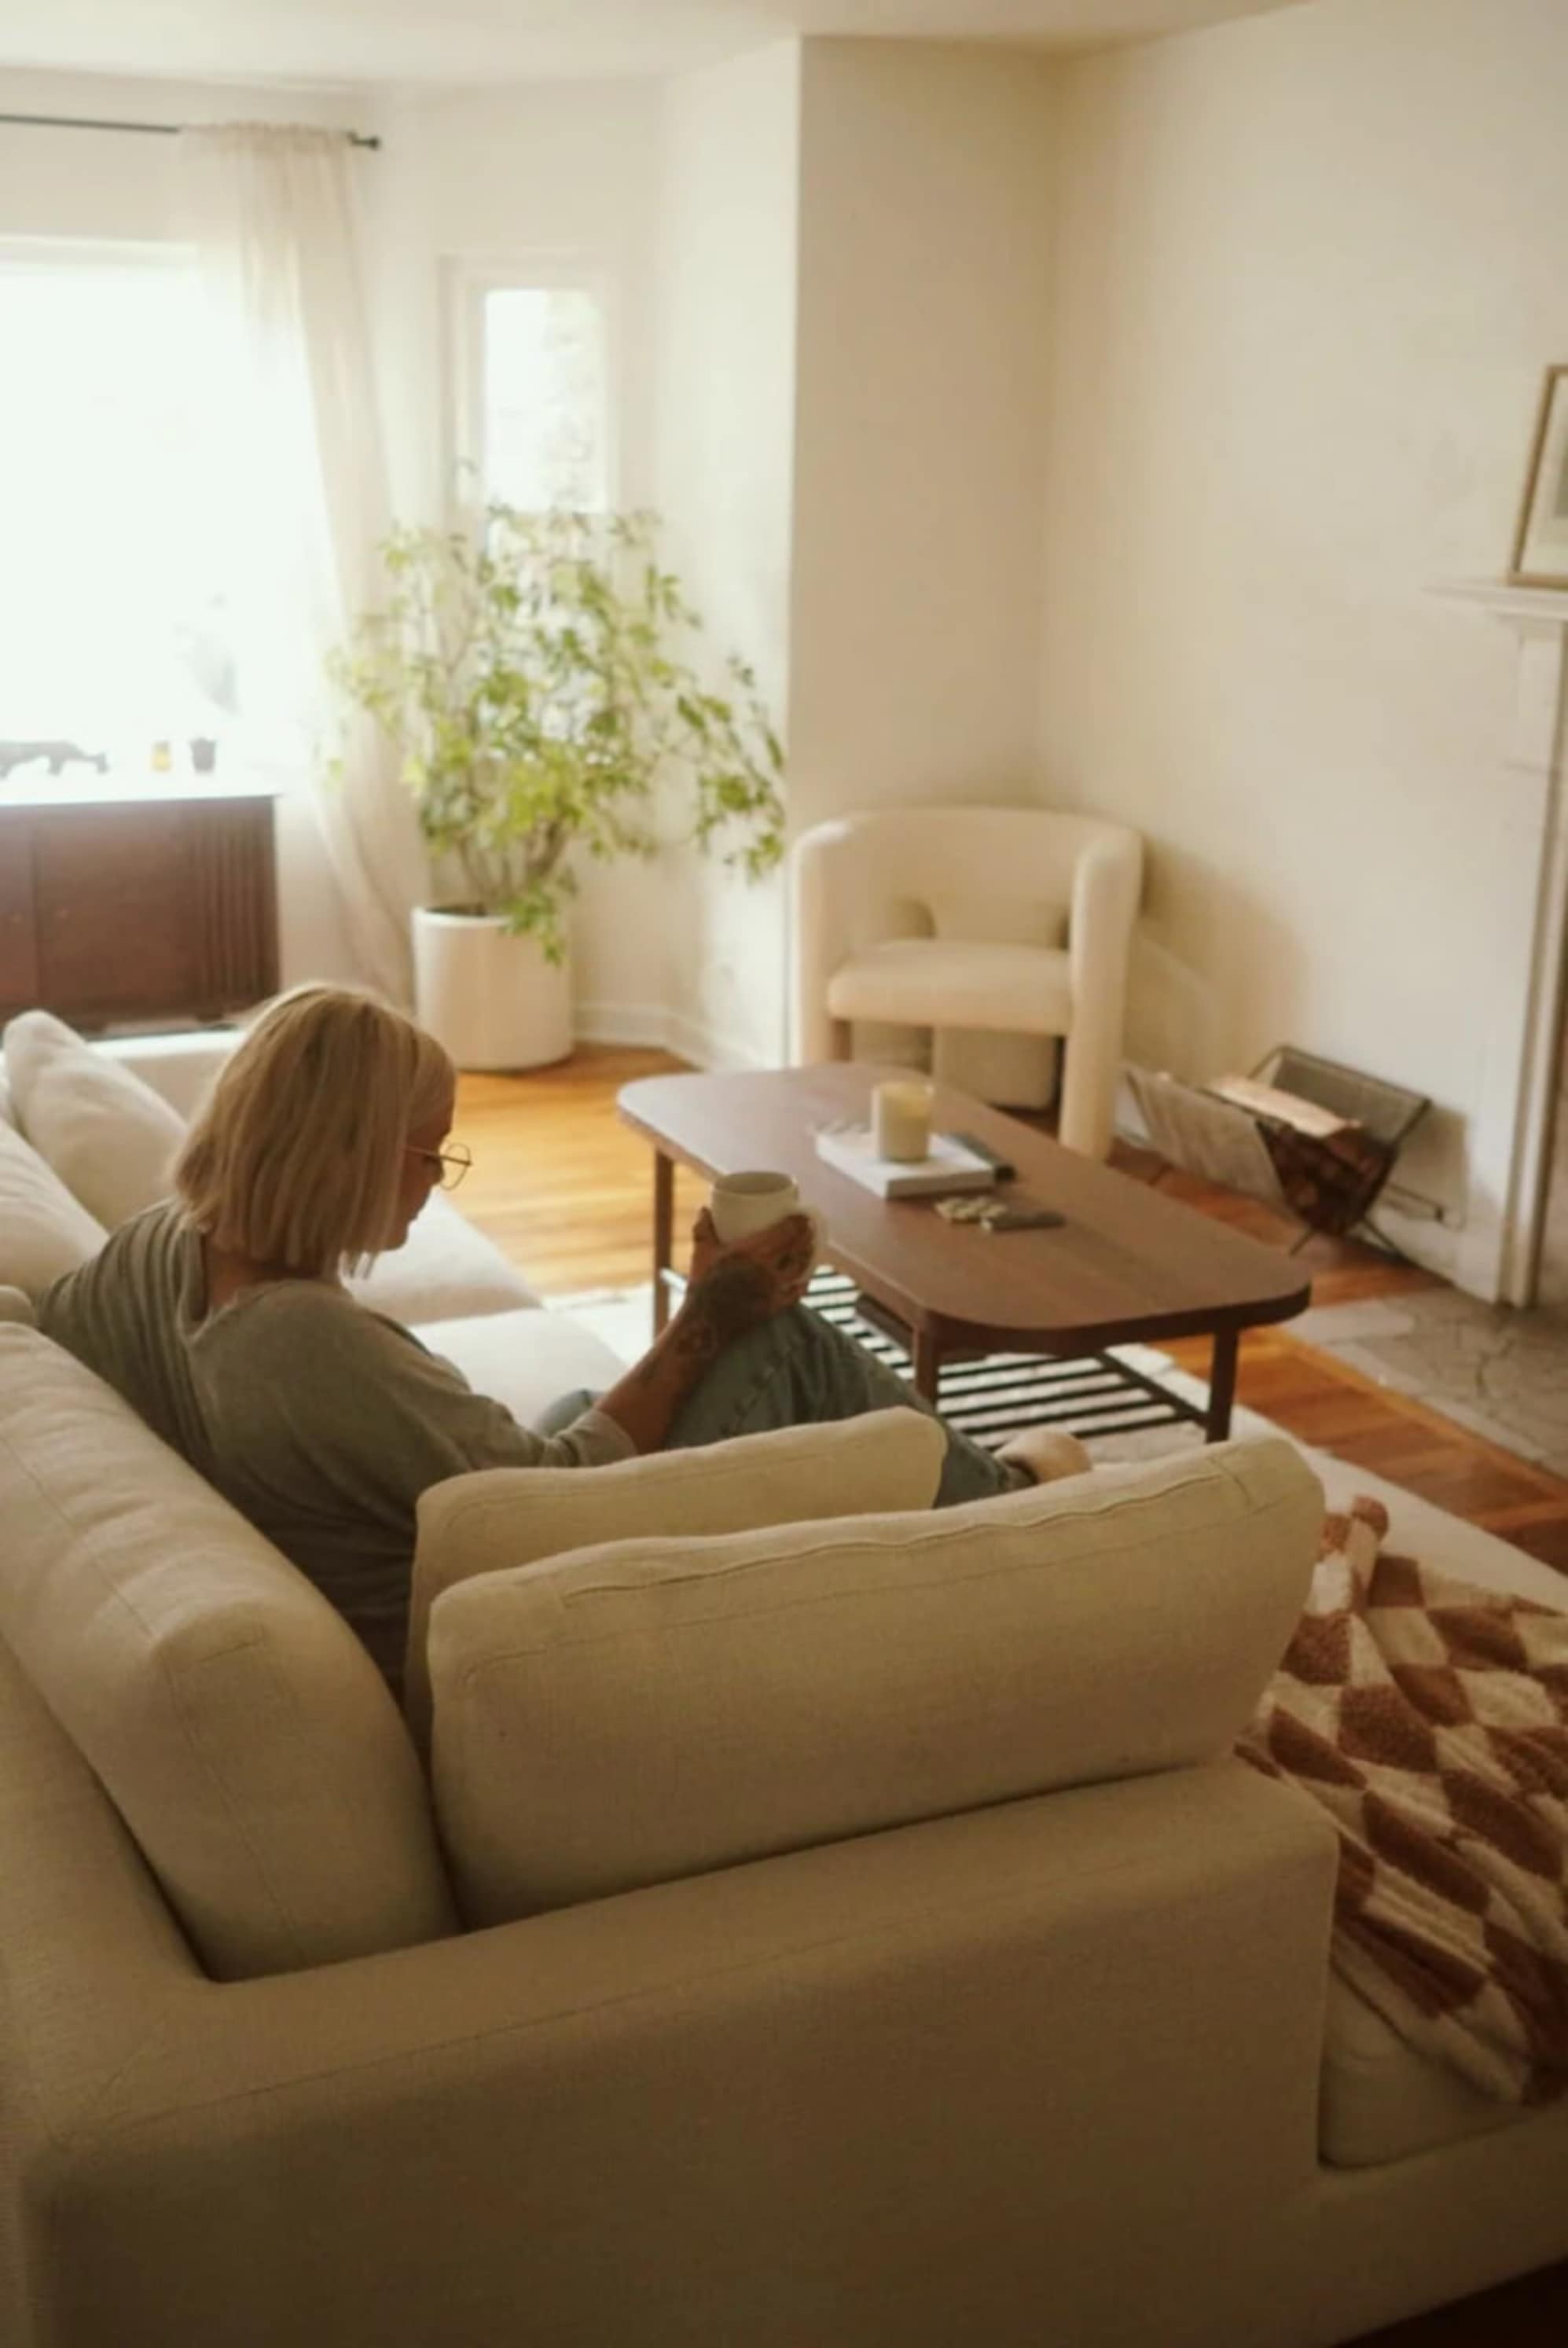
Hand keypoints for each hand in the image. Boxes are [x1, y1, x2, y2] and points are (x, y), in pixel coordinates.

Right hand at [685, 1208, 815, 1327]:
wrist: (705, 1324)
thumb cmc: (702, 1287)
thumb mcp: (701, 1253)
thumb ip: (703, 1229)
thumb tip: (705, 1209)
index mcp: (751, 1252)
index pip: (786, 1233)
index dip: (799, 1223)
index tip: (803, 1216)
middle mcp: (768, 1270)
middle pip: (797, 1249)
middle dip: (807, 1237)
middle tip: (810, 1229)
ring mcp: (773, 1290)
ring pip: (800, 1270)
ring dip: (808, 1257)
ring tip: (810, 1248)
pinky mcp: (774, 1307)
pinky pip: (796, 1293)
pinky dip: (803, 1283)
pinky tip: (805, 1278)